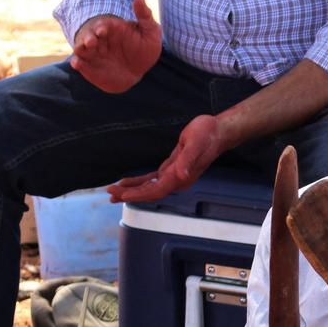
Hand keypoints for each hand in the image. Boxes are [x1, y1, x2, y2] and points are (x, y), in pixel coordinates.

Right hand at [70, 0, 161, 93]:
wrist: (137, 71)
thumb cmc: (143, 49)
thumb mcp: (150, 32)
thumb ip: (145, 16)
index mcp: (111, 28)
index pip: (103, 25)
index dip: (101, 27)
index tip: (103, 30)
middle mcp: (98, 39)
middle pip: (89, 35)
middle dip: (88, 37)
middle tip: (91, 41)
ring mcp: (92, 53)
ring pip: (81, 48)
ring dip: (80, 48)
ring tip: (81, 49)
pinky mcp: (88, 67)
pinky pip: (79, 63)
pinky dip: (76, 62)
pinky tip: (76, 64)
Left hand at [107, 114, 225, 202]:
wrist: (217, 132)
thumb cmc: (207, 135)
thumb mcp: (196, 144)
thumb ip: (188, 160)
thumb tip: (181, 175)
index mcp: (181, 177)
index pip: (156, 191)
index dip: (138, 194)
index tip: (122, 194)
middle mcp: (177, 180)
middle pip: (150, 193)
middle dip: (130, 194)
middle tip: (110, 194)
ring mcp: (174, 176)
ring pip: (149, 188)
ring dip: (132, 190)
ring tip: (114, 192)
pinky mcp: (171, 169)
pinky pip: (152, 179)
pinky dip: (139, 182)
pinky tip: (128, 182)